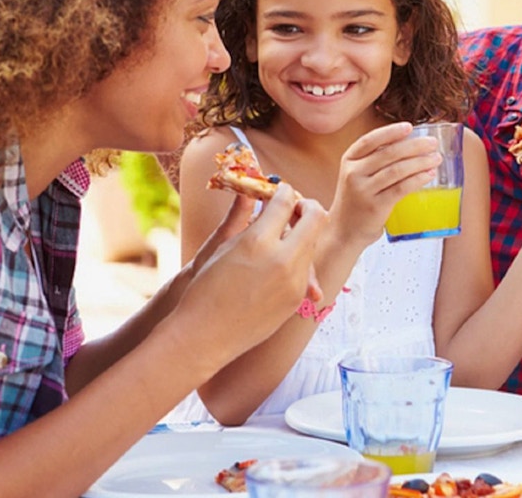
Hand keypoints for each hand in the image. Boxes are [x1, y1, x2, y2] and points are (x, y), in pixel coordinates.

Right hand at [171, 183, 327, 367]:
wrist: (206, 335)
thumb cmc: (205, 287)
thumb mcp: (222, 245)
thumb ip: (242, 214)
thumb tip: (250, 187)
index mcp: (258, 241)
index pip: (285, 201)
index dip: (284, 191)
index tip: (281, 192)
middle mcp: (282, 259)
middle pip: (315, 217)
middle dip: (307, 207)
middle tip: (294, 208)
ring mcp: (295, 281)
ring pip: (314, 242)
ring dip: (303, 233)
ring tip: (284, 236)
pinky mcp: (297, 298)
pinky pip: (308, 269)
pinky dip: (299, 259)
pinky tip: (282, 260)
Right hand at [327, 122, 441, 247]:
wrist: (343, 231)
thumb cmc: (356, 199)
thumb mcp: (356, 175)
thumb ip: (374, 160)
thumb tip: (410, 143)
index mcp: (349, 160)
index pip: (370, 140)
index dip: (391, 132)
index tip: (410, 127)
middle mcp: (353, 173)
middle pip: (388, 153)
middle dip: (414, 146)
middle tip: (432, 143)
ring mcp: (363, 190)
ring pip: (397, 170)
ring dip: (420, 162)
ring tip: (436, 158)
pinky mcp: (375, 206)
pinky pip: (401, 188)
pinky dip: (418, 179)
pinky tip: (429, 175)